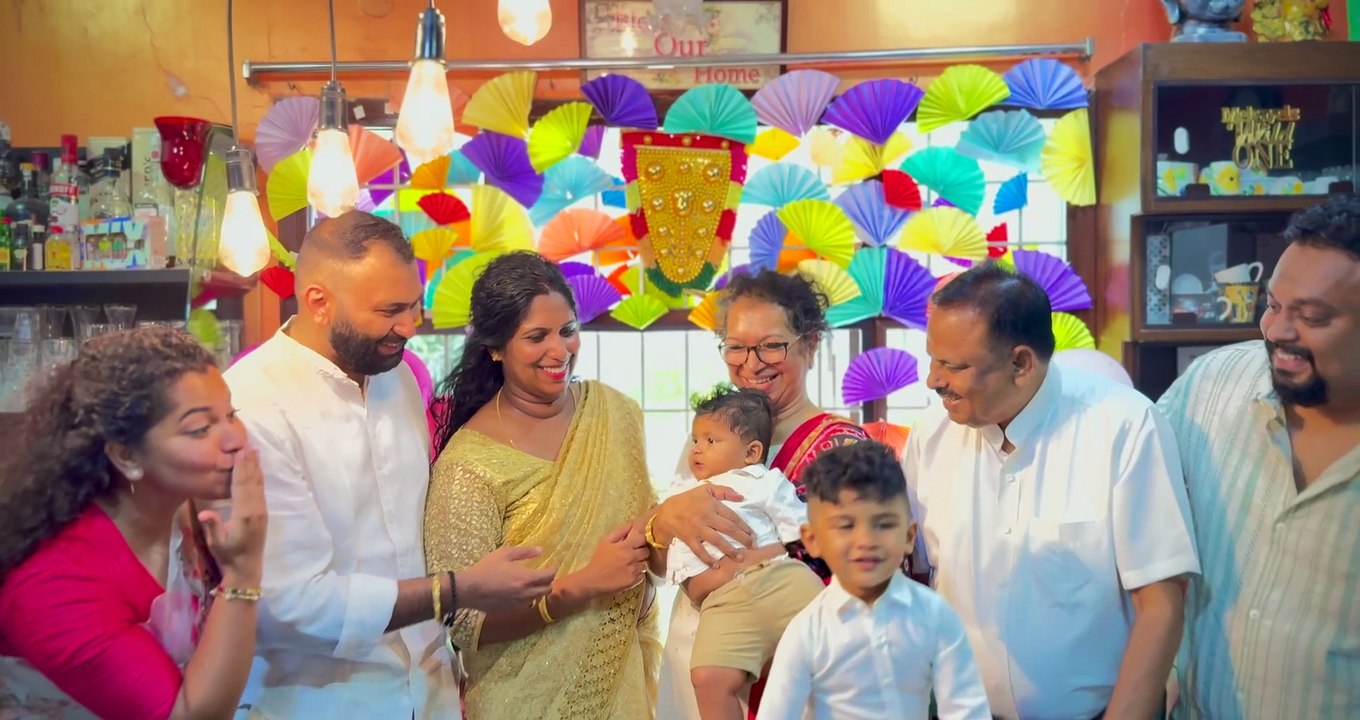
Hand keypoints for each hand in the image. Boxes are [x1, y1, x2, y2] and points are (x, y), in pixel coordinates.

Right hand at [199, 448, 266, 584]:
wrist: (247, 567)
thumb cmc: (228, 554)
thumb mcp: (216, 542)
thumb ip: (212, 526)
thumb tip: (205, 513)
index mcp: (244, 514)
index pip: (241, 486)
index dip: (241, 468)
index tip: (241, 453)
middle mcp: (256, 509)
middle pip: (252, 481)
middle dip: (250, 463)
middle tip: (248, 445)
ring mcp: (261, 511)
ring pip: (258, 484)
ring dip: (256, 467)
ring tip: (255, 451)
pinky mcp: (263, 513)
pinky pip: (261, 491)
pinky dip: (259, 478)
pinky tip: (258, 470)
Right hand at [458, 546, 556, 610]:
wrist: (469, 589)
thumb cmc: (486, 568)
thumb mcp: (504, 554)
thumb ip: (525, 552)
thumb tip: (541, 550)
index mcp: (526, 578)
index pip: (549, 576)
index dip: (553, 569)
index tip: (551, 564)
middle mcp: (526, 593)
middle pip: (547, 589)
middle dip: (548, 581)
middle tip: (543, 574)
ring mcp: (519, 604)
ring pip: (537, 598)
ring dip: (538, 590)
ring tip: (532, 583)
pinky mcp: (511, 610)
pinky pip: (526, 605)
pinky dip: (528, 598)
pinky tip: (520, 591)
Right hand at [573, 523, 650, 597]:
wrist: (593, 580)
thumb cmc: (598, 559)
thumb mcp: (606, 541)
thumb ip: (620, 531)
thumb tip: (633, 523)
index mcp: (625, 546)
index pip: (643, 539)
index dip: (641, 540)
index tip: (636, 542)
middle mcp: (632, 558)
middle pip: (646, 552)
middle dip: (641, 552)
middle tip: (633, 554)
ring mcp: (634, 570)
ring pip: (645, 564)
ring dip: (639, 563)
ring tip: (630, 565)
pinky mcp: (634, 581)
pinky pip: (642, 575)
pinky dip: (637, 573)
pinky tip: (628, 573)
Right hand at [652, 484, 754, 565]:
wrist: (667, 511)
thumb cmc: (689, 499)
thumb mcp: (706, 489)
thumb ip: (725, 491)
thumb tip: (742, 498)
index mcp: (712, 504)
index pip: (732, 516)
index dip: (744, 526)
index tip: (753, 535)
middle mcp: (706, 516)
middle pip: (728, 529)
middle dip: (742, 539)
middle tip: (752, 547)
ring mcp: (697, 529)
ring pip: (716, 541)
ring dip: (729, 550)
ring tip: (740, 558)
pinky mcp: (689, 539)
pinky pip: (699, 550)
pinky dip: (707, 559)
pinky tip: (716, 565)